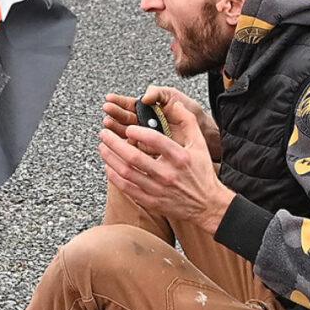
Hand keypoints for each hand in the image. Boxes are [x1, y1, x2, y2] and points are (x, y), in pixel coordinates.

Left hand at [98, 89, 232, 228]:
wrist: (207, 205)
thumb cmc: (202, 172)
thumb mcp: (200, 144)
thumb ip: (188, 121)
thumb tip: (175, 104)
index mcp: (180, 158)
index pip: (155, 140)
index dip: (138, 131)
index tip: (128, 126)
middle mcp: (167, 174)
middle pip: (133, 157)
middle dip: (114, 143)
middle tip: (104, 133)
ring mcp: (158, 189)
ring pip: (126, 173)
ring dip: (110, 159)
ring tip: (102, 147)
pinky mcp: (152, 202)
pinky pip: (127, 189)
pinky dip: (114, 177)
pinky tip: (108, 167)